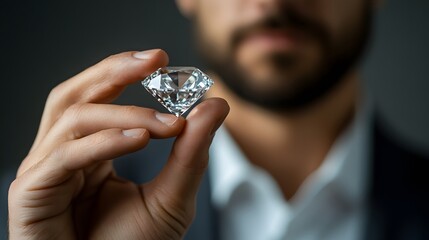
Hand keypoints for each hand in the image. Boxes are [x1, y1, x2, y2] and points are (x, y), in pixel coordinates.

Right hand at [8, 49, 228, 238]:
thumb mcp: (172, 196)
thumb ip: (192, 152)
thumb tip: (215, 105)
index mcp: (90, 151)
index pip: (98, 97)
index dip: (123, 72)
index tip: (161, 60)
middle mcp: (64, 154)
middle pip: (75, 94)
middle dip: (114, 72)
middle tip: (153, 61)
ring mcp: (44, 170)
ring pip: (73, 117)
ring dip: (123, 112)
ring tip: (166, 124)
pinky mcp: (30, 192)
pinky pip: (65, 154)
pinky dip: (104, 142)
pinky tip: (139, 138)